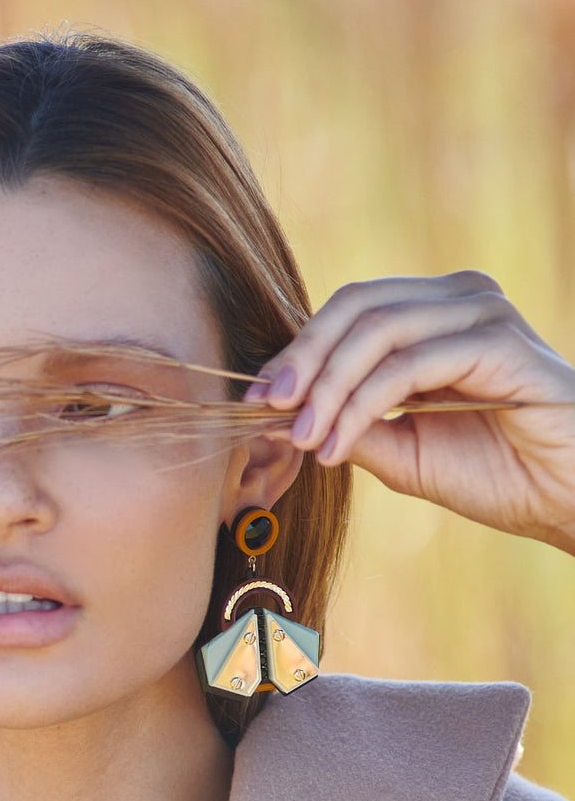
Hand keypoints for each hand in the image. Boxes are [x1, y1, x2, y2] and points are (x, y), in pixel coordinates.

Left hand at [248, 271, 574, 554]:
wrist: (568, 500)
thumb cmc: (495, 473)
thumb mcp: (398, 449)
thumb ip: (345, 422)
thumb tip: (277, 414)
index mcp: (435, 313)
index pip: (349, 310)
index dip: (297, 350)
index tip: (256, 398)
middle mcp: (460, 300)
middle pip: (356, 305)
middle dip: (303, 358)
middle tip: (268, 406)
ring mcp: (483, 314)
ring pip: (377, 332)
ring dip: (329, 388)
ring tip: (306, 438)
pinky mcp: (500, 343)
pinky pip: (409, 365)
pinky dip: (362, 404)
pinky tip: (337, 446)